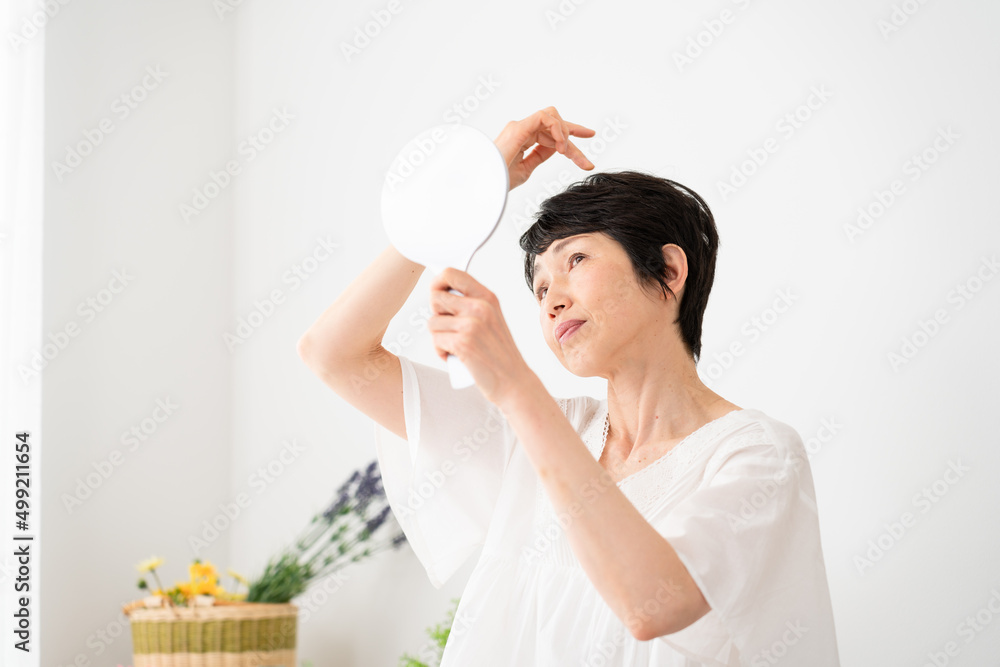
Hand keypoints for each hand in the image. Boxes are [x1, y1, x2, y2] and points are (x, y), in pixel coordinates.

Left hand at [427, 267, 535, 406]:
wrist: (513, 382)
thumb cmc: (498, 354)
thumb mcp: (491, 319)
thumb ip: (470, 304)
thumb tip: (439, 294)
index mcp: (487, 297)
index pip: (451, 273)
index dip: (436, 283)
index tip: (436, 294)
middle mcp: (480, 307)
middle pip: (435, 298)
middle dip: (436, 315)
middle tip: (450, 329)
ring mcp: (471, 324)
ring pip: (432, 322)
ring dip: (438, 337)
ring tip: (456, 347)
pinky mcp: (462, 342)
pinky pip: (435, 340)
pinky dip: (440, 352)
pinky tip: (455, 357)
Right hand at [495, 107, 595, 189]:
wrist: (485, 184)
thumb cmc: (499, 180)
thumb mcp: (526, 169)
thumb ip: (540, 156)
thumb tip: (556, 147)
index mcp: (522, 140)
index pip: (550, 133)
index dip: (569, 135)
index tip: (588, 139)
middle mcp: (521, 130)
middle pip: (555, 124)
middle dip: (574, 132)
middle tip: (589, 143)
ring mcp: (519, 127)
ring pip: (552, 116)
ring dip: (564, 132)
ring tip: (565, 152)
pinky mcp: (519, 127)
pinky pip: (545, 117)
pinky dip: (556, 130)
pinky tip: (559, 147)